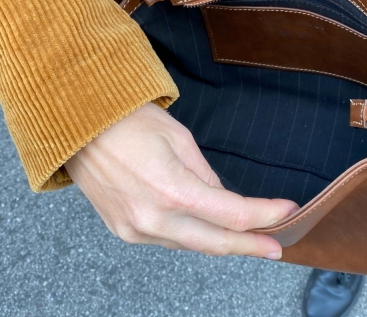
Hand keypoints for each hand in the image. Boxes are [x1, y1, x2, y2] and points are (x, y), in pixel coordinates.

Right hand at [64, 102, 297, 256]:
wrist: (79, 127)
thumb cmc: (129, 121)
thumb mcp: (179, 137)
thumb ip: (205, 173)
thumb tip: (222, 198)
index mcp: (172, 189)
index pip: (232, 213)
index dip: (264, 215)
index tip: (287, 211)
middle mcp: (154, 218)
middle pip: (215, 243)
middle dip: (250, 245)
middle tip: (276, 245)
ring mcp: (135, 229)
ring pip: (191, 245)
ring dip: (220, 240)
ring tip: (247, 235)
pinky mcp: (123, 231)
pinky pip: (167, 240)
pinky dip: (191, 235)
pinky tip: (206, 228)